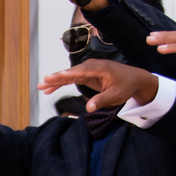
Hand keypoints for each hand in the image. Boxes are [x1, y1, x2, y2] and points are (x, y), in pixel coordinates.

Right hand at [40, 59, 158, 111]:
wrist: (135, 79)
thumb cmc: (126, 85)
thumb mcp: (116, 95)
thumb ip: (102, 100)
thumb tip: (88, 109)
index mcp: (100, 68)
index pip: (81, 71)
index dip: (69, 74)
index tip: (58, 76)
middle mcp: (92, 66)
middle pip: (71, 72)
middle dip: (57, 77)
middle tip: (43, 82)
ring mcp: (88, 70)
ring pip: (69, 75)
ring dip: (56, 81)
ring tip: (41, 87)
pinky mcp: (87, 75)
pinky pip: (71, 79)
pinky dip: (62, 84)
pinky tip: (50, 90)